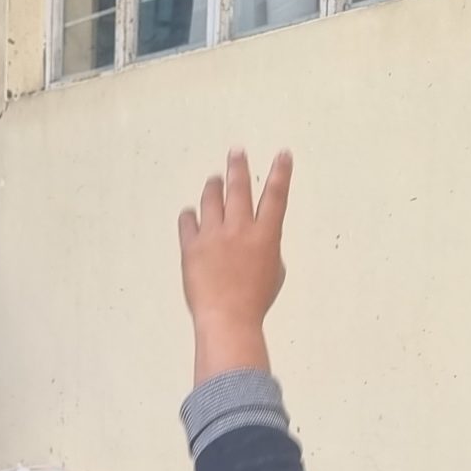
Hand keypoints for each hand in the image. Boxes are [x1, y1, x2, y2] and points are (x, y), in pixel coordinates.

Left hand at [178, 148, 291, 377]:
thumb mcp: (274, 273)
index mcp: (265, 236)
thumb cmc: (254, 302)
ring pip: (211, 198)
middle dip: (238, 166)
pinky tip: (189, 214)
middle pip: (239, 188)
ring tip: (214, 179)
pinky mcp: (192, 246)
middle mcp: (240, 229)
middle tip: (237, 152)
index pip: (276, 196)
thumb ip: (267, 249)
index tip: (282, 155)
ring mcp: (214, 235)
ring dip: (213, 186)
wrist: (228, 319)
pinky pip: (188, 222)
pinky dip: (189, 216)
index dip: (281, 173)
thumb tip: (257, 239)